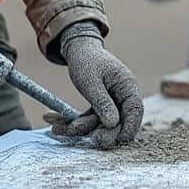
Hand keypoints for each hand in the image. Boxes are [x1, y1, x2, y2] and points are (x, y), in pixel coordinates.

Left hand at [45, 23, 143, 147]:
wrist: (76, 48)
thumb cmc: (86, 60)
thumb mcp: (91, 81)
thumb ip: (102, 102)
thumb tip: (113, 124)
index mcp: (127, 86)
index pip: (135, 111)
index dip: (129, 127)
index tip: (119, 140)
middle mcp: (121, 96)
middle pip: (116, 122)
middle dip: (101, 132)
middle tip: (91, 140)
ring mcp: (109, 103)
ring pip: (97, 123)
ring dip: (77, 128)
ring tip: (55, 127)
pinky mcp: (97, 106)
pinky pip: (86, 119)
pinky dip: (70, 122)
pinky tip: (54, 122)